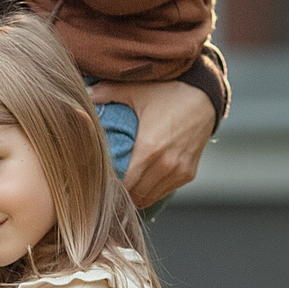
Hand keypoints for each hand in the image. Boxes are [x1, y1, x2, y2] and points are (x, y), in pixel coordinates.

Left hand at [89, 78, 212, 207]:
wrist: (205, 97)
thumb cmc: (169, 93)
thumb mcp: (137, 90)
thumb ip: (107, 93)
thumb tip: (83, 94)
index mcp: (150, 149)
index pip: (125, 184)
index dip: (110, 187)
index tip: (99, 182)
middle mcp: (166, 165)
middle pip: (136, 195)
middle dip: (121, 194)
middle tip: (106, 187)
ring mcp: (179, 172)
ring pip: (150, 197)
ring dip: (136, 195)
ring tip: (122, 187)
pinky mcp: (188, 174)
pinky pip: (165, 191)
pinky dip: (152, 190)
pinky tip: (141, 182)